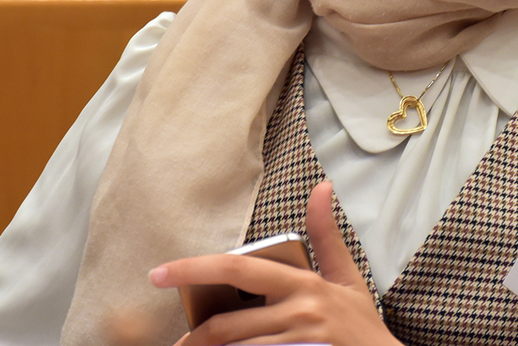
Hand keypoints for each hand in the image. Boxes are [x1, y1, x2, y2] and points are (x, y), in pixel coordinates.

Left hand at [152, 182, 400, 345]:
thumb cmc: (361, 324)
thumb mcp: (348, 277)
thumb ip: (326, 235)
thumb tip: (321, 187)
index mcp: (304, 284)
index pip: (237, 269)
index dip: (192, 269)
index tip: (157, 273)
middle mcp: (299, 312)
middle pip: (226, 324)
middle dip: (194, 337)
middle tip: (178, 343)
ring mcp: (298, 342)